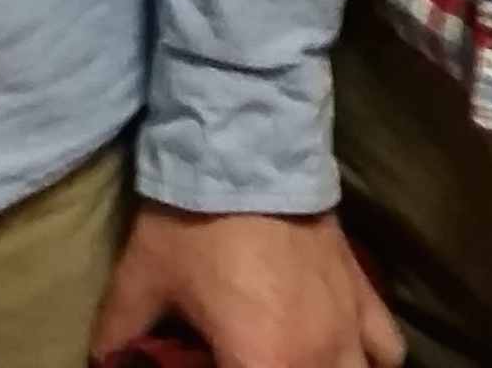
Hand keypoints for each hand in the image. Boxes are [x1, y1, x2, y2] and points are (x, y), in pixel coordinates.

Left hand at [92, 204, 403, 367]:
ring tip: (293, 358)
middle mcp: (316, 356)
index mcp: (264, 365)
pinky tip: (345, 348)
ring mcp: (348, 324)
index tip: (211, 363)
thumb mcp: (144, 278)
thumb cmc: (192, 221)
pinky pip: (388, 346)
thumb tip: (102, 356)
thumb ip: (121, 330)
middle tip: (251, 356)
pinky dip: (372, 355)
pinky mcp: (363, 290)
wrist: (245, 145)